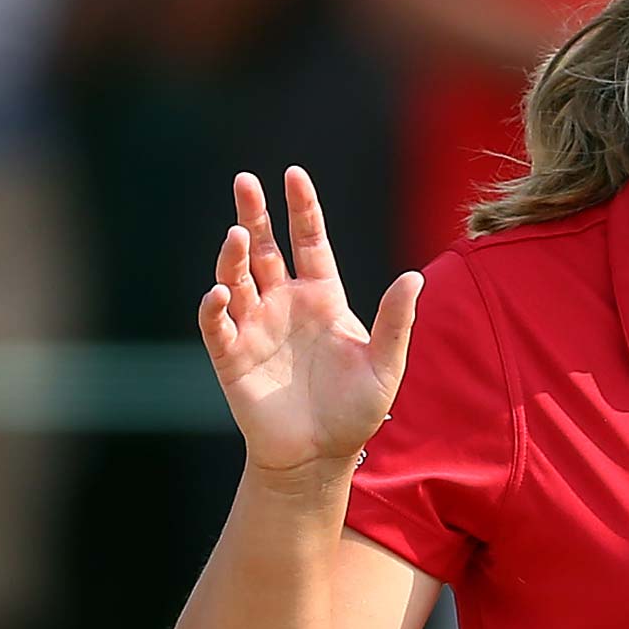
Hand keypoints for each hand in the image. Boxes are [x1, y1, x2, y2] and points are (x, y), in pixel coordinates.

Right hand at [197, 166, 423, 476]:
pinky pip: (217, 325)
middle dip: (254, 213)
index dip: (302, 207)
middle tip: (244, 180)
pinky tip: (220, 292)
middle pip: (266, 248)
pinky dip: (215, 306)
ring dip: (234, 256)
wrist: (321, 455)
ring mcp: (256, 327)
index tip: (293, 174)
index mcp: (323, 296)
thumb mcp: (386, 363)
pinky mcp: (232, 356)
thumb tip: (414, 276)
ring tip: (237, 234)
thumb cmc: (356, 409)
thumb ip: (395, 320)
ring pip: (237, 278)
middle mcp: (285, 304)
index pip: (308, 240)